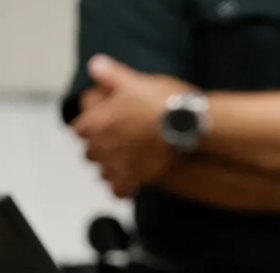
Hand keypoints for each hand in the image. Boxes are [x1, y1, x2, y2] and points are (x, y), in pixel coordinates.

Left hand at [72, 54, 195, 197]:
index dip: (92, 126)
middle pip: (90, 153)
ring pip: (103, 172)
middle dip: (101, 148)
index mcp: (96, 121)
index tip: (104, 123)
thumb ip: (112, 74)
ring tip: (128, 162)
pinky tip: (134, 182)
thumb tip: (95, 65)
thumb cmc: (163, 102)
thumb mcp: (137, 80)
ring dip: (112, 167)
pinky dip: (124, 187)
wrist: (189, 126)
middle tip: (119, 142)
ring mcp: (116, 165)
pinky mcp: (133, 179)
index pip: (80, 128)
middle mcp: (101, 146)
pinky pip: (120, 190)